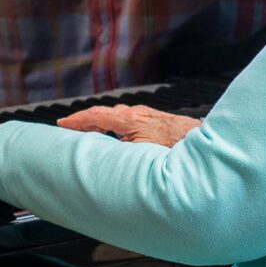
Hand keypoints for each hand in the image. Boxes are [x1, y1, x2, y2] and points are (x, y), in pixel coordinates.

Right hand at [58, 104, 197, 146]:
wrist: (202, 141)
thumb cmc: (176, 147)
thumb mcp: (141, 153)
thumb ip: (119, 150)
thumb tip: (103, 154)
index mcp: (128, 120)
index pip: (95, 115)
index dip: (76, 120)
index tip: (62, 123)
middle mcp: (136, 113)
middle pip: (104, 113)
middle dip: (86, 121)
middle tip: (72, 129)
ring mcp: (147, 114)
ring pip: (117, 115)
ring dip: (102, 123)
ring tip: (93, 134)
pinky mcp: (156, 119)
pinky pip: (129, 119)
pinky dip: (116, 125)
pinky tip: (120, 136)